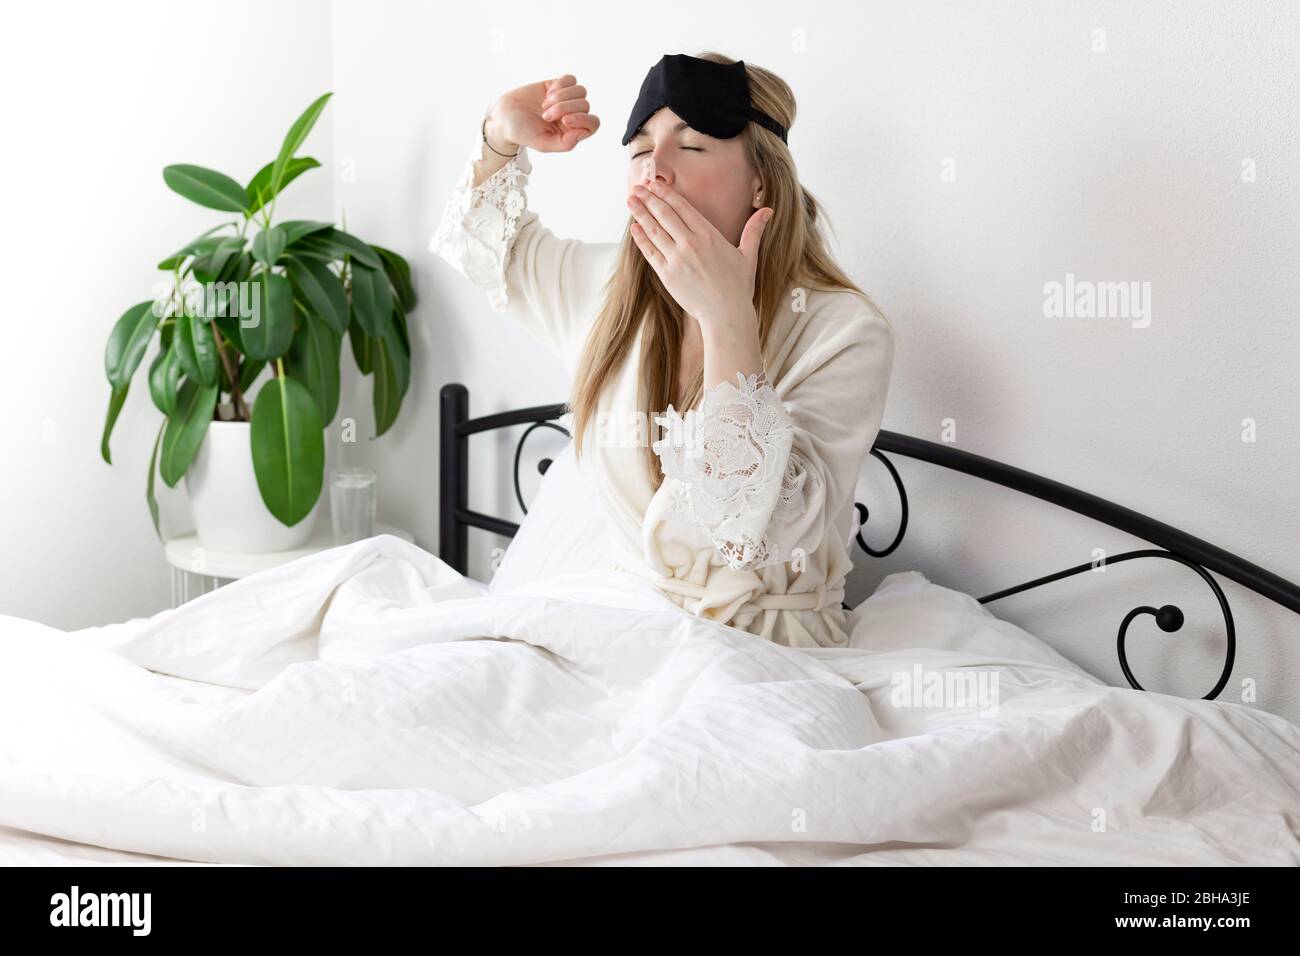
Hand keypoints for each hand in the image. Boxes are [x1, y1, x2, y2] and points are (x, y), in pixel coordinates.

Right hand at [489, 74, 599, 153]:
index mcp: (572, 131)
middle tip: (545, 115)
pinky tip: (547, 93)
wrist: (504, 116)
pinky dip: (560, 85)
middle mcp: (572, 115)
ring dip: (562, 96)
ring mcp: (566, 99)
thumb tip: (582, 132)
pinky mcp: (557, 85)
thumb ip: (565, 144)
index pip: (593, 123)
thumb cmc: (523, 133)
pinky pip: (570, 79)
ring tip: (545, 104)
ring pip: (581, 91)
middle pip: (585, 105)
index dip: (583, 119)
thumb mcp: (543, 144)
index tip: (565, 120)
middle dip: (565, 108)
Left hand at [626, 180, 772, 329]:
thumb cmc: (738, 287)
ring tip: (630, 201)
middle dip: (649, 199)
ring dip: (641, 214)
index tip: (655, 184)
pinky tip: (634, 228)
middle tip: (637, 187)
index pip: (682, 208)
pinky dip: (641, 239)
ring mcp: (677, 259)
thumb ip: (754, 231)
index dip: (667, 194)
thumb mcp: (748, 256)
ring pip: (654, 230)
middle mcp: (691, 244)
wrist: (726, 315)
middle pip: (665, 215)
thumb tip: (768, 210)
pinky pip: (650, 252)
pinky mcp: (667, 275)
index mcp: (709, 235)